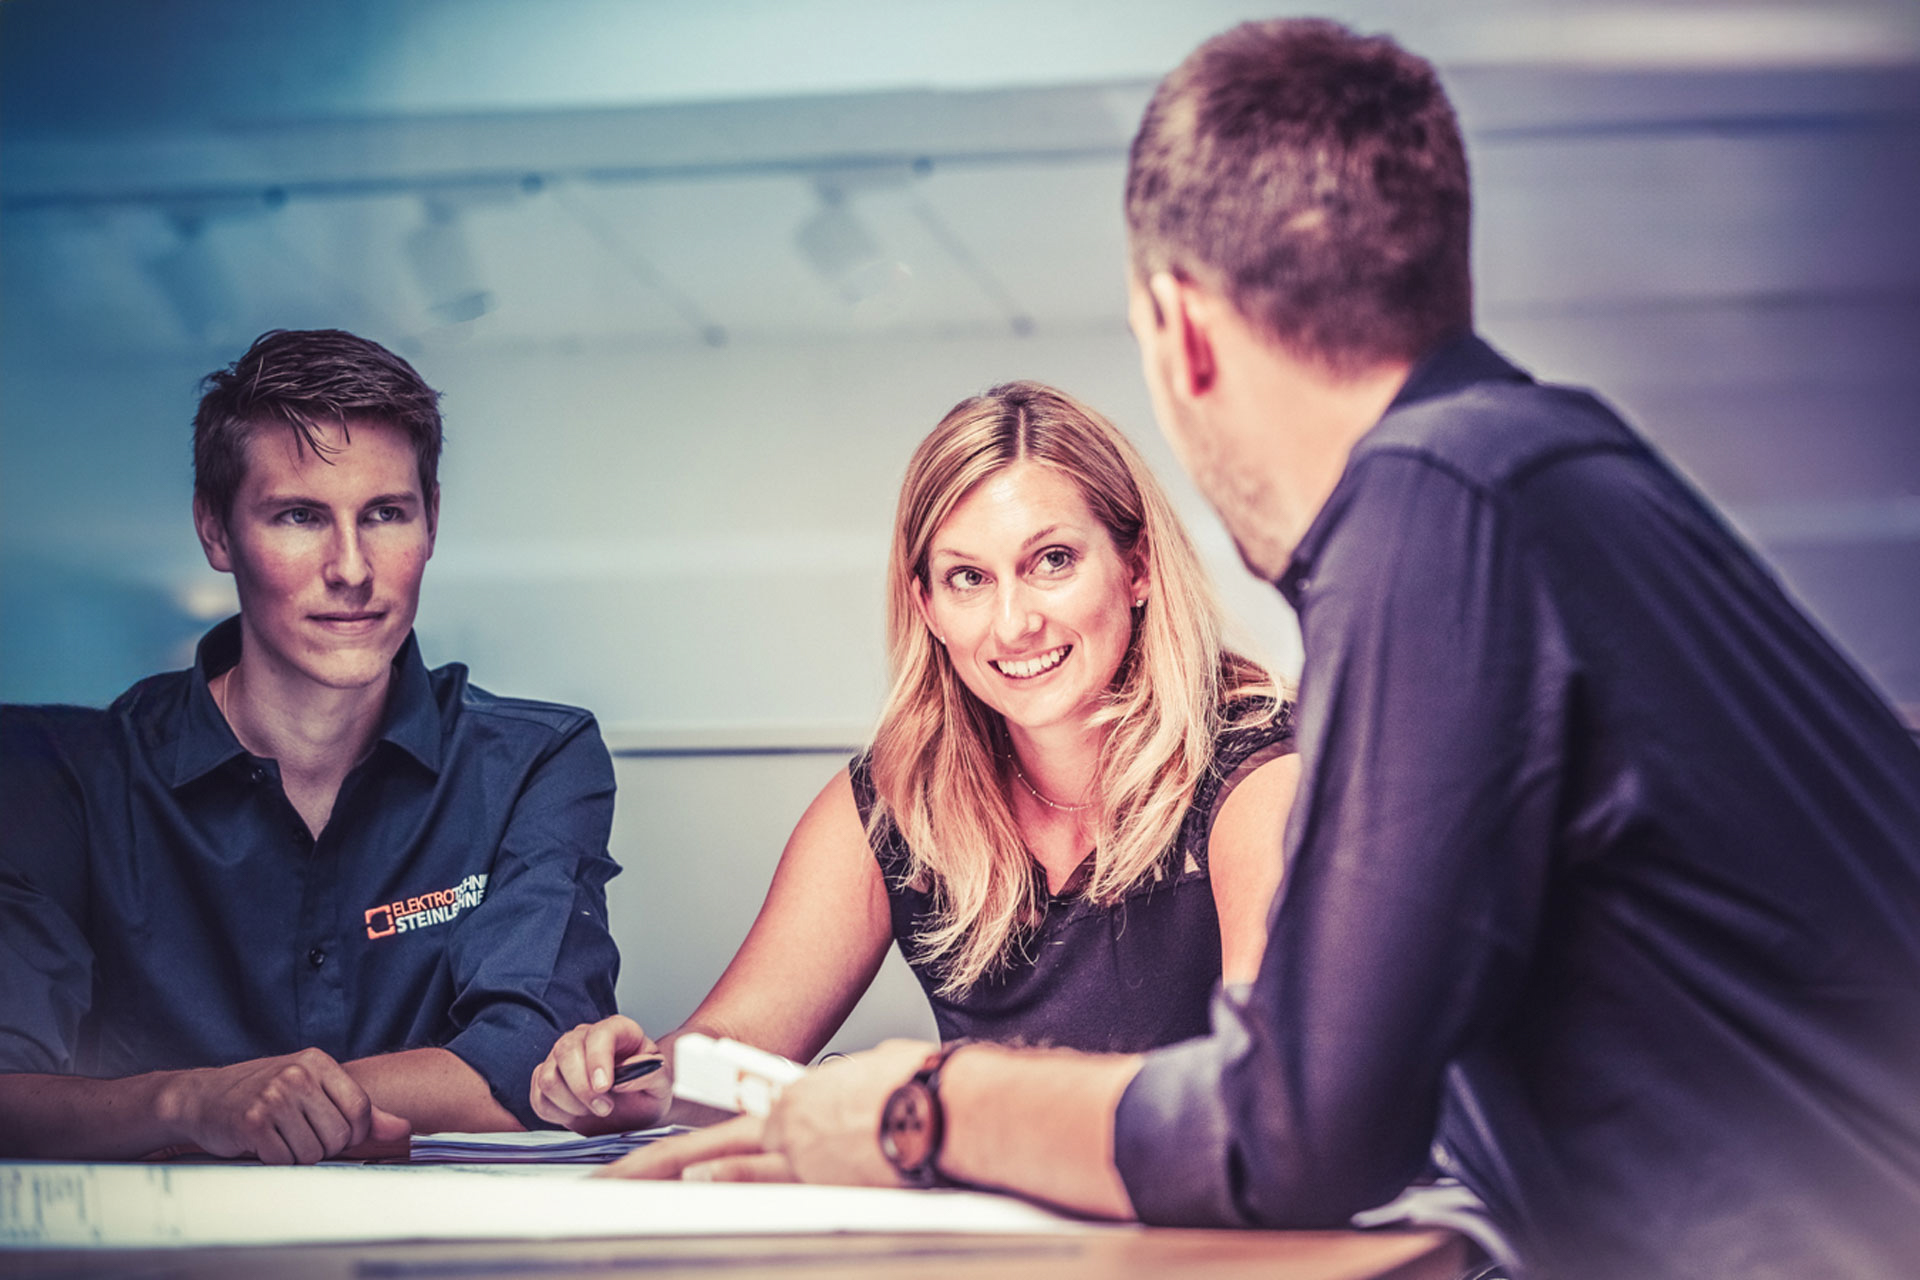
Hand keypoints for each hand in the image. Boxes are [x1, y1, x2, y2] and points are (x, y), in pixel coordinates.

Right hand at [155, 1048, 408, 1163]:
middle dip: (322, 1145)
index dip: (352, 1133)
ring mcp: (274, 1096)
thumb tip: (404, 1129)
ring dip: (297, 1155)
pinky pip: (285, 1160)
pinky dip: (275, 1160)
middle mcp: (297, 1074)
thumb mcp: (313, 1090)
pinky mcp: (253, 1121)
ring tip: (279, 1136)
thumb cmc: (263, 1094)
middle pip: (339, 1137)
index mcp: (318, 1062)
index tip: (334, 1132)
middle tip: (297, 1133)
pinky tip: (261, 1144)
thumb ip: (361, 1111)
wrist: (202, 1098)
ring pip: (313, 1153)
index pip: (361, 1110)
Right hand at [530, 1015, 669, 1133]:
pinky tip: (578, 1113)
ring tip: (594, 1110)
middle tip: (605, 1108)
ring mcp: (561, 1058)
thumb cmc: (647, 1093)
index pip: (600, 1033)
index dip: (599, 1059)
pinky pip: (538, 1097)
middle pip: (566, 1051)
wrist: (635, 1112)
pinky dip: (557, 1112)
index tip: (605, 1087)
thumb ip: (649, 1076)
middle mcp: (584, 1037)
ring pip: (548, 1076)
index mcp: (618, 1030)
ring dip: (571, 1103)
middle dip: (582, 1087)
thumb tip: (624, 1077)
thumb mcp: (661, 1086)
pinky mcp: (546, 1080)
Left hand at [597, 1038, 933, 1186]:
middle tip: (607, 1180)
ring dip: (672, 1178)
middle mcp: (788, 1125)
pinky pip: (766, 1183)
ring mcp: (800, 1154)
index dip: (686, 1146)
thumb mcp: (872, 1078)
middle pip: (702, 1148)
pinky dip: (728, 1182)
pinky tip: (694, 1186)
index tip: (659, 1162)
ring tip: (624, 1188)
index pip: (729, 1125)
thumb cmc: (922, 1087)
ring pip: (723, 1167)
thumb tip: (860, 1089)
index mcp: (799, 1101)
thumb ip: (847, 1093)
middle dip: (648, 1166)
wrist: (945, 1105)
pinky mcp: (822, 1177)